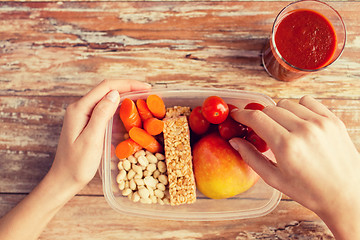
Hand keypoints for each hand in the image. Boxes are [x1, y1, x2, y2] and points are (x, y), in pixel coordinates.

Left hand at [50, 80, 150, 191]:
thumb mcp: (91, 139)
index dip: (128, 84)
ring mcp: (83, 115)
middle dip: (128, 88)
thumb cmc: (77, 164)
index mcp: (79, 109)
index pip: (106, 87)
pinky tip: (129, 112)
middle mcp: (80, 108)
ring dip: (124, 96)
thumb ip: (101, 115)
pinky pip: (105, 109)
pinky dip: (119, 107)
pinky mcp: (87, 123)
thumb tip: (115, 93)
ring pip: (106, 99)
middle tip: (148, 93)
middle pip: (106, 90)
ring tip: (142, 99)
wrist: (64, 180)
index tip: (146, 87)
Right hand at [229, 96, 359, 239]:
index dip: (242, 114)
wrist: (347, 195)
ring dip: (279, 112)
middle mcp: (303, 130)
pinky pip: (307, 101)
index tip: (236, 114)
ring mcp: (320, 123)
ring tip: (282, 128)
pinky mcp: (332, 120)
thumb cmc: (310, 191)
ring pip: (287, 103)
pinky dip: (298, 108)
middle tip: (260, 129)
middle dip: (260, 117)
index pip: (256, 118)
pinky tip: (298, 122)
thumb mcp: (274, 179)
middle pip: (269, 109)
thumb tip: (234, 141)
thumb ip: (251, 157)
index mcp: (286, 146)